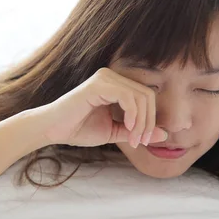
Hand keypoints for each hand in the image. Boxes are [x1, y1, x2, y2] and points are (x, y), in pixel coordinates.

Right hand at [35, 68, 167, 147]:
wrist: (53, 130)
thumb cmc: (78, 129)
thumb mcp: (114, 132)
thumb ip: (137, 131)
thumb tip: (165, 135)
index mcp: (116, 84)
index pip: (147, 97)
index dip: (150, 120)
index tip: (141, 141)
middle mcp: (111, 76)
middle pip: (148, 95)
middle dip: (148, 122)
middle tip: (139, 142)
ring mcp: (105, 78)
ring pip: (141, 96)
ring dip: (142, 121)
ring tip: (133, 138)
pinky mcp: (98, 84)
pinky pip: (128, 96)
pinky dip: (133, 114)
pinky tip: (127, 127)